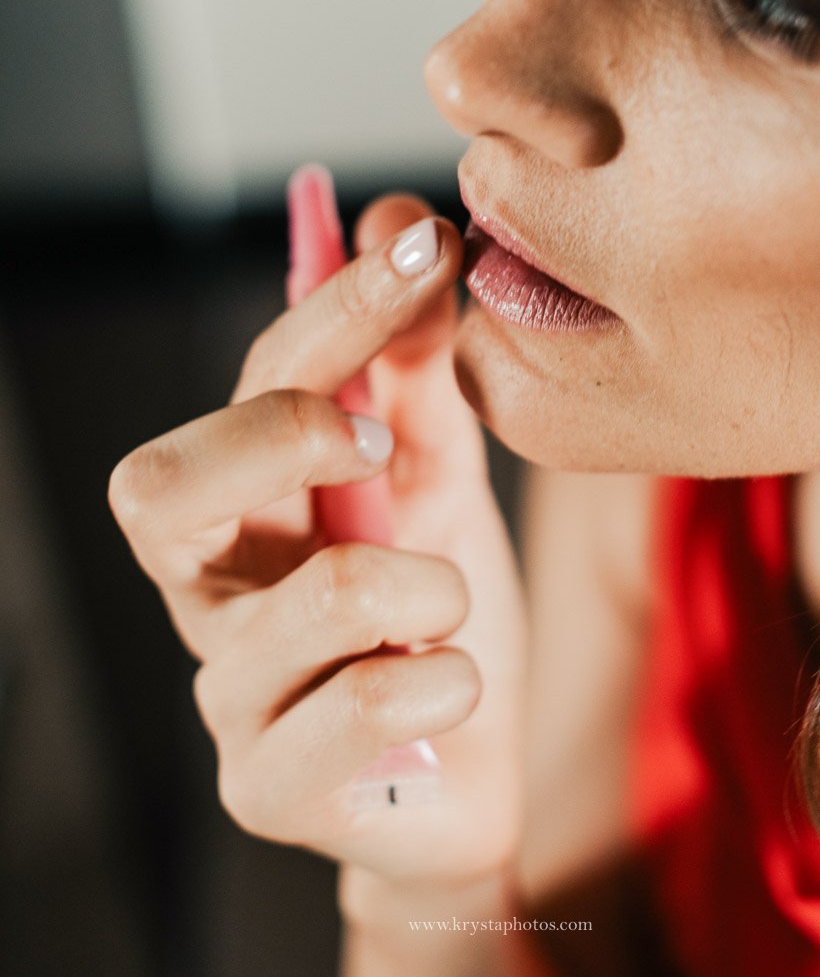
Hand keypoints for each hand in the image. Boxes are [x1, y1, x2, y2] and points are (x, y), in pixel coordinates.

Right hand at [108, 196, 526, 889]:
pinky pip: (371, 706)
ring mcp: (228, 694)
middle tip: (381, 449)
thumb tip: (396, 217)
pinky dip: (449, 678)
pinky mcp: (268, 788)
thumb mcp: (435, 471)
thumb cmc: (434, 605)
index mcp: (239, 498)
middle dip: (287, 435)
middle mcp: (206, 587)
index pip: (248, 384)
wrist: (474, 766)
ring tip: (451, 603)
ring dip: (430, 581)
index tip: (426, 246)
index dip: (333, 308)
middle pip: (159, 486)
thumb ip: (413, 361)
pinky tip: (453, 688)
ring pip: (319, 595)